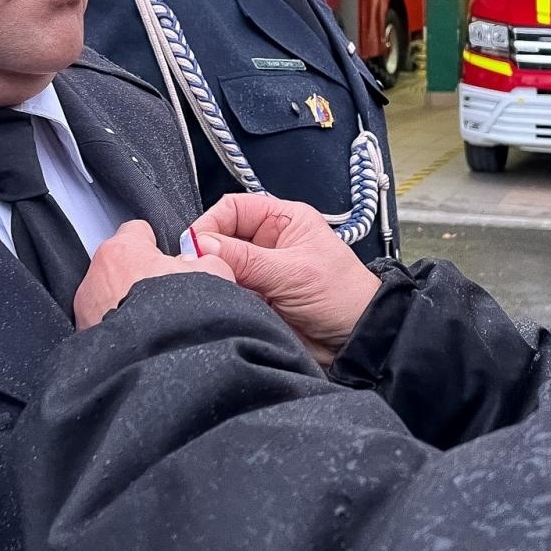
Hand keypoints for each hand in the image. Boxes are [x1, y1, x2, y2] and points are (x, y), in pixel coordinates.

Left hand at [75, 220, 235, 328]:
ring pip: (109, 298)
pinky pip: (104, 327)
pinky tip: (142, 344)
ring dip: (127, 307)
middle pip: (121, 266)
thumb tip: (200, 263)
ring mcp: (85, 310)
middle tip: (167, 295)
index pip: (136, 231)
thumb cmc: (177, 316)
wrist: (153, 367)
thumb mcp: (213, 274)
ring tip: (156, 324)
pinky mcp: (83, 339)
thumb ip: (204, 261)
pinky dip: (121, 333)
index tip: (168, 257)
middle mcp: (95, 276)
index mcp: (121, 250)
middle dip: (140, 277)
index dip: (156, 244)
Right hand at [191, 194, 380, 365]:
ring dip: (217, 277)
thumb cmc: (343, 296)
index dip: (211, 224)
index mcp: (283, 220)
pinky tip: (224, 304)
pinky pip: (227, 292)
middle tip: (200, 270)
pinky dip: (222, 297)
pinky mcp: (255, 299)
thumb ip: (245, 258)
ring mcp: (260, 272)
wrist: (356, 342)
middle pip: (222, 238)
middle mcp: (268, 242)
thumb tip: (201, 244)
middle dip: (209, 253)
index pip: (233, 209)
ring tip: (217, 288)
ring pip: (221, 267)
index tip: (195, 245)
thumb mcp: (293, 271)